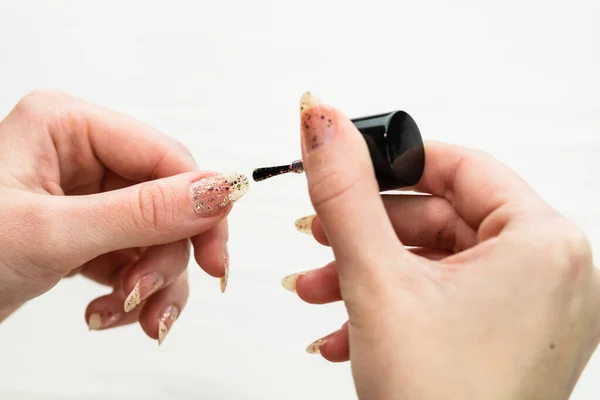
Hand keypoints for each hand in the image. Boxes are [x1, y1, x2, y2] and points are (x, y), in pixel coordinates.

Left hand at [0, 91, 248, 343]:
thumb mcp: (52, 233)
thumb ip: (142, 213)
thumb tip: (218, 191)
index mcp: (68, 127)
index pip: (165, 158)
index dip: (199, 205)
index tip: (216, 253)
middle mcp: (82, 155)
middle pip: (166, 203)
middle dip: (165, 259)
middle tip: (155, 298)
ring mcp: (86, 196)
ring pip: (157, 236)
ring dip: (152, 283)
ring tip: (127, 315)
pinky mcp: (87, 231)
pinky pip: (135, 257)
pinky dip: (133, 292)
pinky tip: (111, 313)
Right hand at [284, 92, 599, 398]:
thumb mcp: (376, 280)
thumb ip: (344, 192)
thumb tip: (323, 122)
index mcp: (543, 243)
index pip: (461, 165)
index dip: (395, 165)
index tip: (349, 171)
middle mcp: (551, 273)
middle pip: (442, 217)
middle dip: (367, 232)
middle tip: (317, 237)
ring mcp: (532, 309)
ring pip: (435, 262)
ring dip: (369, 272)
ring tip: (319, 290)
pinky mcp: (508, 336)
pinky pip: (445, 297)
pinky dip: (394, 304)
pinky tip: (348, 328)